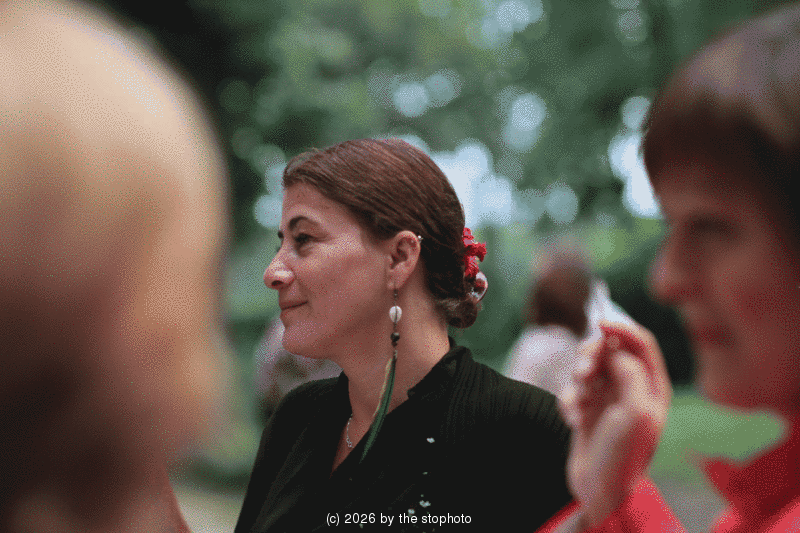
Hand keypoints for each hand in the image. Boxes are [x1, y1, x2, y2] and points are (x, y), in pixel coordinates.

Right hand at [559, 321, 670, 526]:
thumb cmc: (624, 455)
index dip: (621, 327)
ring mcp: (608, 397)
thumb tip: (616, 349)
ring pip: (587, 366)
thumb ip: (631, 372)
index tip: (599, 322)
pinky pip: (571, 388)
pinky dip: (568, 400)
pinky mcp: (586, 408)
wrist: (598, 490)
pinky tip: (572, 420)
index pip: (641, 342)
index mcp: (653, 386)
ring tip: (578, 402)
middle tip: (583, 373)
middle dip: (592, 356)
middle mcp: (632, 387)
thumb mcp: (637, 412)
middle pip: (609, 348)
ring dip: (577, 379)